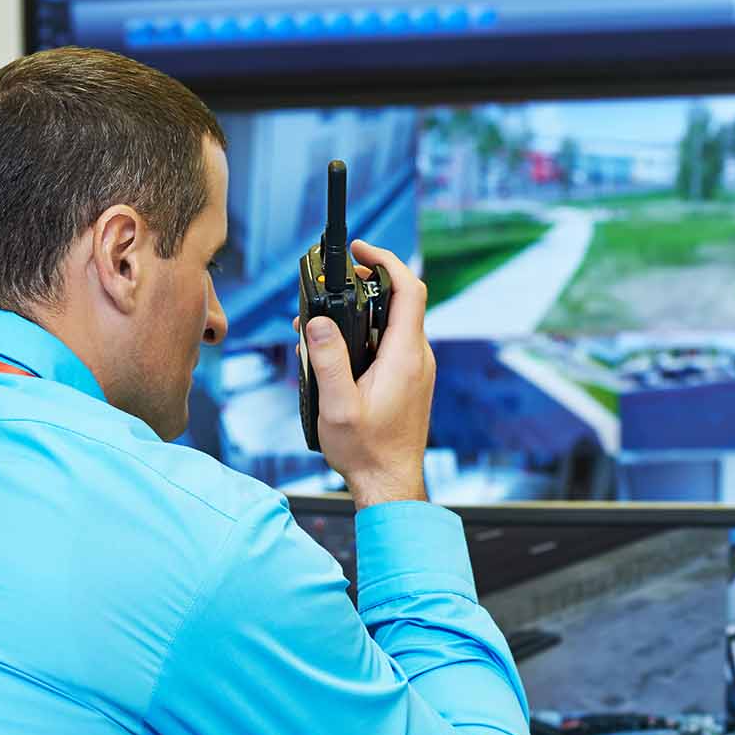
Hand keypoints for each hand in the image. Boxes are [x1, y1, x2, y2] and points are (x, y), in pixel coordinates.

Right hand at [299, 238, 433, 508]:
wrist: (390, 484)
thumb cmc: (366, 451)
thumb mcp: (336, 406)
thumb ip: (327, 360)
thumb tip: (317, 321)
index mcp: (405, 356)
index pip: (408, 289)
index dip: (386, 259)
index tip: (360, 249)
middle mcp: (417, 357)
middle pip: (401, 300)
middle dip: (366, 283)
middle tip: (332, 283)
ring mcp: (416, 369)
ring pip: (394, 323)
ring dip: (362, 313)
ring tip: (322, 325)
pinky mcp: (410, 381)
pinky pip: (392, 344)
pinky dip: (367, 335)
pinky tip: (338, 354)